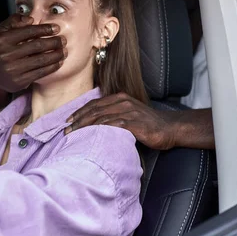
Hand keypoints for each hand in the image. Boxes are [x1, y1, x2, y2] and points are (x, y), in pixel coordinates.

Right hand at [0, 14, 66, 108]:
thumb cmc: (2, 48)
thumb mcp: (3, 31)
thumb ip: (15, 20)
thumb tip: (30, 19)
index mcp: (2, 39)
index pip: (28, 31)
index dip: (45, 29)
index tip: (56, 28)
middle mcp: (6, 54)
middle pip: (37, 45)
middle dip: (54, 42)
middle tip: (63, 40)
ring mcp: (13, 69)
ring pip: (41, 60)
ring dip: (56, 54)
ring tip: (64, 51)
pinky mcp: (19, 81)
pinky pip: (41, 72)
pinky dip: (53, 66)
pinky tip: (59, 62)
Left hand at [65, 93, 214, 149]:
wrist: (170, 128)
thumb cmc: (150, 124)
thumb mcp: (131, 114)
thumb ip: (117, 115)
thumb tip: (99, 124)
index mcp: (120, 98)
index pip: (95, 103)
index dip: (80, 111)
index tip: (69, 120)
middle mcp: (122, 102)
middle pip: (94, 110)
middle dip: (78, 120)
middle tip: (66, 130)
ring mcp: (128, 112)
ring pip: (100, 117)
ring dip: (84, 126)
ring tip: (73, 135)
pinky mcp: (133, 123)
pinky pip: (111, 125)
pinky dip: (98, 130)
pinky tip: (90, 136)